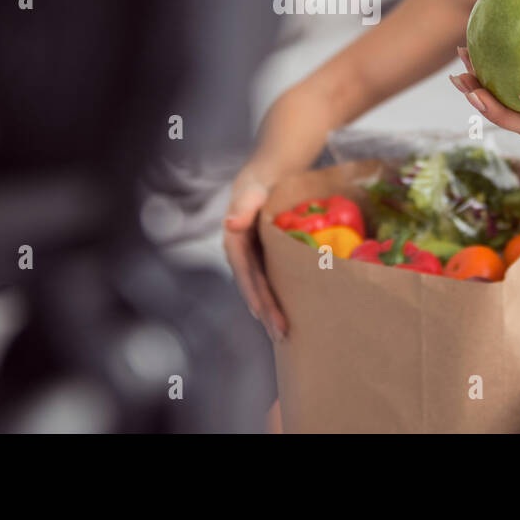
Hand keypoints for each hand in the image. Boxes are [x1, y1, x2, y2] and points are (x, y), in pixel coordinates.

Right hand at [222, 168, 287, 342]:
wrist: (263, 183)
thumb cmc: (258, 187)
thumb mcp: (251, 193)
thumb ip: (243, 206)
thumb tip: (229, 224)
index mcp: (235, 244)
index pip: (245, 274)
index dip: (254, 294)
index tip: (263, 314)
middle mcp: (241, 258)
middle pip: (254, 289)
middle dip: (266, 312)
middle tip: (282, 335)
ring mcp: (253, 262)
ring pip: (262, 291)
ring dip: (271, 313)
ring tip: (285, 336)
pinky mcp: (265, 263)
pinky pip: (270, 285)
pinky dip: (278, 301)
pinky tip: (290, 316)